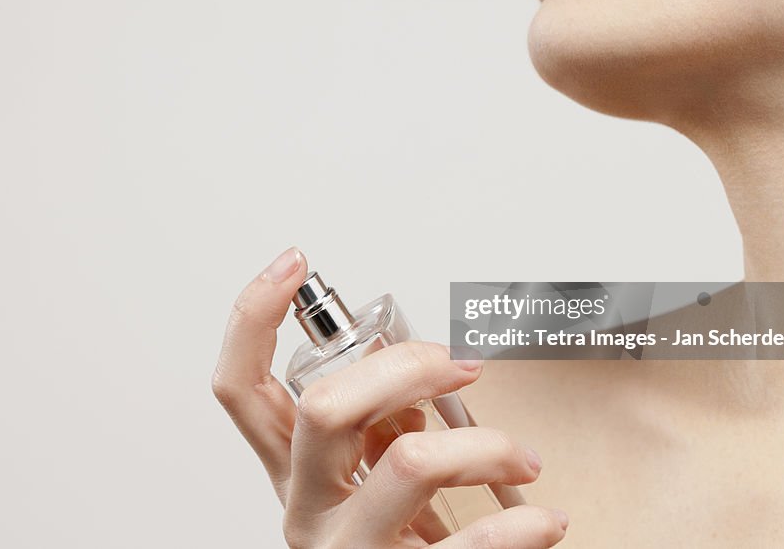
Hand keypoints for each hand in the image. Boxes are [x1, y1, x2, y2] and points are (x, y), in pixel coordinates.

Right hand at [212, 247, 567, 547]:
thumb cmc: (392, 546)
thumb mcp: (364, 482)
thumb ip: (375, 425)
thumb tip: (417, 377)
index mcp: (291, 472)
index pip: (239, 387)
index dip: (253, 318)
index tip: (292, 263)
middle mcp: (306, 510)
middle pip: (323, 408)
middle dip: (404, 366)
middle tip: (461, 366)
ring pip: (407, 464)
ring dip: (483, 447)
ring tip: (522, 457)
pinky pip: (468, 546)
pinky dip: (521, 526)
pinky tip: (544, 520)